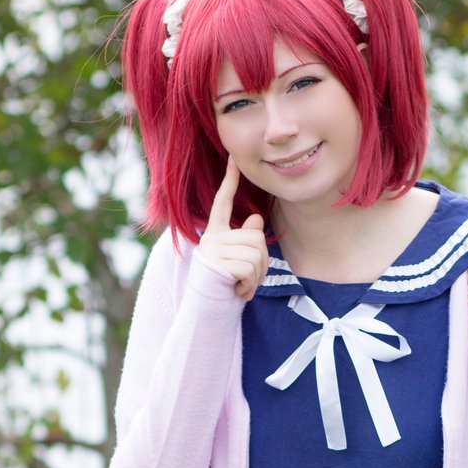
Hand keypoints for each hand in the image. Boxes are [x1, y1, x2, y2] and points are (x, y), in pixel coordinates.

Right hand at [198, 157, 268, 300]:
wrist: (205, 308)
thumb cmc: (225, 284)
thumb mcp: (238, 260)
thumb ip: (246, 239)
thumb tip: (255, 219)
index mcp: (215, 232)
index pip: (222, 202)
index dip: (229, 180)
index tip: (233, 159)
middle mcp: (211, 237)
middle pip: (256, 237)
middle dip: (262, 263)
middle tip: (250, 278)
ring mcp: (212, 249)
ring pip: (256, 254)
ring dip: (257, 277)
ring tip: (243, 286)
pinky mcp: (215, 264)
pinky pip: (249, 269)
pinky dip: (251, 285)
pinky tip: (239, 291)